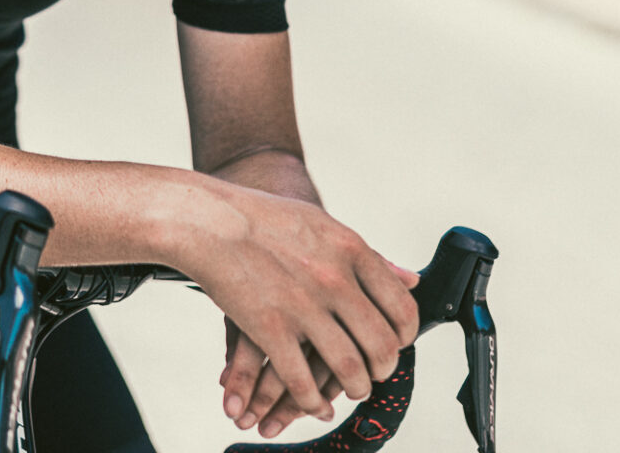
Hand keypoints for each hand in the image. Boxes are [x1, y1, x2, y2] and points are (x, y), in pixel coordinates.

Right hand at [191, 193, 418, 426]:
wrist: (207, 219)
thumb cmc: (262, 217)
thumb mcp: (322, 225)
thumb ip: (367, 255)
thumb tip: (412, 279)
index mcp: (350, 250)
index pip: (400, 307)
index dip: (404, 336)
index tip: (395, 343)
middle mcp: (333, 279)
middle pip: (381, 344)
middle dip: (382, 369)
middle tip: (375, 374)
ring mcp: (302, 305)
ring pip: (349, 368)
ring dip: (353, 388)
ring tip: (349, 390)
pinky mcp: (270, 328)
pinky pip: (302, 380)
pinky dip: (312, 401)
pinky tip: (313, 402)